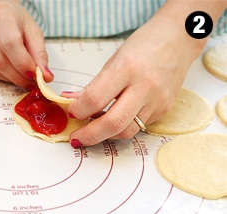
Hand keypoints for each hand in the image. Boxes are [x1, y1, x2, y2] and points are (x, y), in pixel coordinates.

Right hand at [0, 0, 51, 86]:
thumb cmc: (14, 20)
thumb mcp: (32, 30)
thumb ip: (39, 54)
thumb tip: (45, 77)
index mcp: (0, 12)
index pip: (10, 44)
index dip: (23, 64)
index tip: (34, 75)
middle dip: (17, 76)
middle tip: (29, 82)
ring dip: (8, 78)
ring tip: (19, 75)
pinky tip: (6, 70)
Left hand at [65, 2, 211, 145]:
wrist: (180, 38)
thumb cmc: (144, 45)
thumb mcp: (114, 60)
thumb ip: (94, 86)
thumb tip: (72, 103)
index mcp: (127, 69)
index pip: (95, 99)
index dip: (78, 110)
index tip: (71, 113)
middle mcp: (145, 86)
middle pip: (113, 123)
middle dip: (89, 135)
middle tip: (76, 138)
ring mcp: (157, 100)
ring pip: (126, 131)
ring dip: (105, 135)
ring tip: (92, 129)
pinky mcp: (164, 109)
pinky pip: (138, 126)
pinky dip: (121, 127)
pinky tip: (113, 120)